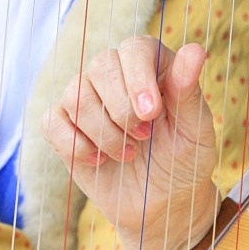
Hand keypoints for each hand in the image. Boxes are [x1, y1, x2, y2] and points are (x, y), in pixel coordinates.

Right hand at [43, 36, 219, 249]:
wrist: (163, 201)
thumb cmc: (185, 159)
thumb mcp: (195, 128)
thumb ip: (189, 89)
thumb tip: (195, 49)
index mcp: (153, 65)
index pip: (135, 48)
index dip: (139, 77)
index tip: (151, 114)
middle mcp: (117, 73)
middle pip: (101, 65)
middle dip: (121, 108)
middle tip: (144, 138)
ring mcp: (87, 97)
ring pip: (75, 94)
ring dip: (103, 131)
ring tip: (130, 154)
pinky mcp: (65, 126)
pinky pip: (52, 122)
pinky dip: (75, 144)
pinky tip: (100, 161)